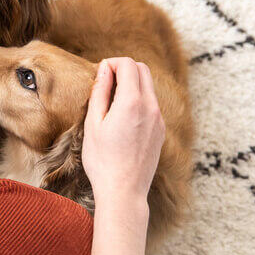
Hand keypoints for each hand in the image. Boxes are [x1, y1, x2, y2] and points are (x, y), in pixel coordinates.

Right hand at [82, 58, 164, 208]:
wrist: (123, 192)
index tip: (100, 73)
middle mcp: (151, 107)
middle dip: (124, 68)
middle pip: (143, 70)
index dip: (112, 63)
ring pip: (149, 86)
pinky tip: (123, 117)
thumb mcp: (93, 123)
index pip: (128, 64)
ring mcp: (159, 119)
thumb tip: (104, 68)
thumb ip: (100, 91)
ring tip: (112, 101)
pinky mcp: (160, 131)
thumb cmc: (102, 160)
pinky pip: (152, 104)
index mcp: (132, 102)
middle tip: (106, 82)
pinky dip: (139, 99)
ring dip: (132, 84)